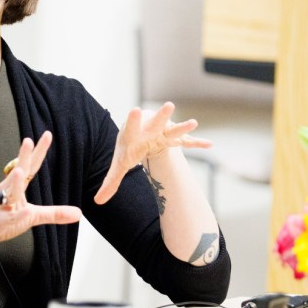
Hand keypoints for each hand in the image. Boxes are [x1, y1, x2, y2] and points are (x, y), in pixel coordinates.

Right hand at [0, 131, 80, 252]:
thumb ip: (53, 214)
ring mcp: (1, 206)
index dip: (39, 151)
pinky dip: (15, 215)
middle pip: (17, 172)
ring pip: (8, 192)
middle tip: (29, 140)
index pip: (29, 166)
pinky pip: (7, 217)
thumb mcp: (30, 217)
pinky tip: (23, 212)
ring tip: (20, 170)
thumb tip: (78, 213)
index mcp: (14, 187)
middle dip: (23, 157)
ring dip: (14, 182)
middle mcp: (6, 192)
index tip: (47, 135)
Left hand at [94, 102, 209, 204]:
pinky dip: (197, 143)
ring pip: (174, 130)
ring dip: (183, 127)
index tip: (135, 110)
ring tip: (194, 123)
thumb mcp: (119, 164)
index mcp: (133, 134)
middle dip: (162, 115)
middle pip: (156, 122)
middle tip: (169, 105)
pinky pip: (186, 142)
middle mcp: (149, 130)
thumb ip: (110, 182)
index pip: (132, 126)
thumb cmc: (129, 148)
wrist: (140, 132)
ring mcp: (163, 133)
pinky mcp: (173, 139)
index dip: (134, 119)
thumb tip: (97, 202)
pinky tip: (209, 144)